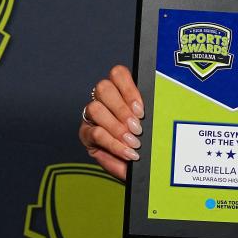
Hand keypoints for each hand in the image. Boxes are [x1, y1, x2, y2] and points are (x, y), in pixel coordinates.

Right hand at [77, 64, 144, 180]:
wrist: (137, 164)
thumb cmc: (145, 141)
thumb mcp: (150, 125)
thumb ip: (149, 115)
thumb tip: (151, 112)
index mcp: (120, 92)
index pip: (118, 74)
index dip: (129, 89)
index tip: (141, 110)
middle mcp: (103, 100)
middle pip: (104, 88)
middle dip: (122, 109)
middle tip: (137, 127)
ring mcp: (92, 116)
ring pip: (95, 108)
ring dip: (116, 127)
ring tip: (133, 141)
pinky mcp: (86, 134)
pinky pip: (95, 133)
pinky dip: (114, 144)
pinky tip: (127, 152)